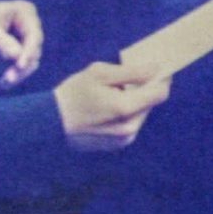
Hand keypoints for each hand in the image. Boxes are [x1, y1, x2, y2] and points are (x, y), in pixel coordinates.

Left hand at [0, 0, 42, 88]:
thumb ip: (1, 40)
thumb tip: (16, 55)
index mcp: (24, 12)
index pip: (34, 35)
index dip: (29, 51)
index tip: (19, 66)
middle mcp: (28, 25)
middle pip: (34, 49)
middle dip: (22, 65)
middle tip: (8, 78)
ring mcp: (25, 39)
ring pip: (29, 61)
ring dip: (19, 73)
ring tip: (3, 83)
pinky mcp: (19, 52)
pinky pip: (21, 66)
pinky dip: (13, 75)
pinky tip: (2, 83)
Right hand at [52, 61, 170, 152]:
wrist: (50, 123)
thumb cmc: (74, 93)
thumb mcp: (100, 73)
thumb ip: (132, 71)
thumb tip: (157, 68)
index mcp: (125, 108)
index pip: (160, 92)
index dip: (162, 78)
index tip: (158, 68)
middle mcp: (129, 128)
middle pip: (151, 103)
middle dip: (145, 89)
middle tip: (128, 78)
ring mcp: (124, 139)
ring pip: (141, 113)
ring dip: (135, 101)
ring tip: (112, 94)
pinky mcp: (118, 145)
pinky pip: (131, 124)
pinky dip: (126, 114)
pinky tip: (107, 108)